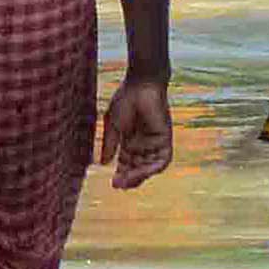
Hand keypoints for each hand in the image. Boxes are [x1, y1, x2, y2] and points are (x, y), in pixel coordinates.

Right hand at [100, 70, 176, 187]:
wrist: (140, 84)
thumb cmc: (126, 99)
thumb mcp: (113, 125)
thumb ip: (110, 144)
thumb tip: (103, 163)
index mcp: (130, 141)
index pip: (127, 163)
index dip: (121, 174)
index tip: (113, 183)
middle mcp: (144, 144)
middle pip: (138, 167)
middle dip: (129, 178)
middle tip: (118, 184)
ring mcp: (155, 142)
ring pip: (149, 166)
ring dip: (140, 176)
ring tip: (127, 181)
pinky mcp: (165, 138)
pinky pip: (162, 159)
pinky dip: (153, 168)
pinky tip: (142, 173)